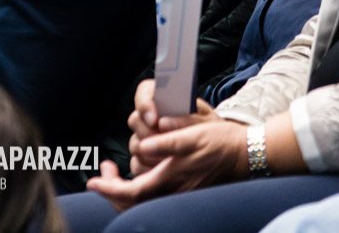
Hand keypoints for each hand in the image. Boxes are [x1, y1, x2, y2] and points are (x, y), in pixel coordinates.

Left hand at [91, 119, 247, 211]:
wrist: (245, 153)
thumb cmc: (220, 141)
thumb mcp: (194, 135)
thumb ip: (168, 142)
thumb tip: (143, 146)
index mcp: (173, 179)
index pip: (133, 193)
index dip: (110, 189)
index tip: (93, 182)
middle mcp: (173, 192)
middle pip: (133, 203)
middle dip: (112, 189)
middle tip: (104, 169)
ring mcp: (178, 194)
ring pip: (141, 200)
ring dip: (123, 186)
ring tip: (113, 168)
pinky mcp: (182, 191)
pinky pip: (151, 196)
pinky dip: (137, 187)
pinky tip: (135, 171)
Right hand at [127, 82, 221, 172]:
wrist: (220, 148)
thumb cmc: (212, 129)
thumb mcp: (207, 121)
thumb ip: (187, 120)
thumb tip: (163, 123)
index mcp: (165, 98)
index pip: (144, 92)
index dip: (144, 105)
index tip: (153, 119)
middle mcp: (152, 116)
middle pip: (136, 120)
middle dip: (148, 133)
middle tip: (164, 143)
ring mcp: (147, 137)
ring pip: (135, 144)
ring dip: (149, 153)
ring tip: (169, 159)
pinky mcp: (146, 157)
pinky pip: (137, 164)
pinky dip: (147, 169)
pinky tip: (163, 171)